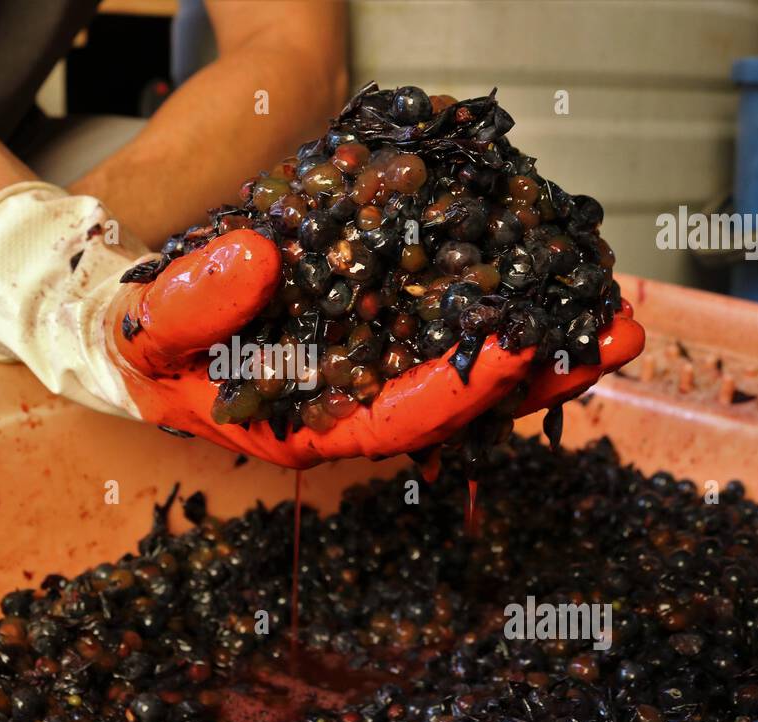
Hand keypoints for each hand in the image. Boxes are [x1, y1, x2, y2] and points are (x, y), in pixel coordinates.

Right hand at [110, 231, 642, 467]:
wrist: (142, 331)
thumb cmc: (145, 346)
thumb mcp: (148, 329)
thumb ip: (191, 303)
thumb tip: (258, 259)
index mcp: (307, 427)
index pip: (396, 416)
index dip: (458, 388)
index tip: (520, 349)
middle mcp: (354, 407)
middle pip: (459, 400)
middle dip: (537, 371)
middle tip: (616, 335)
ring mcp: (373, 372)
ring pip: (468, 367)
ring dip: (541, 342)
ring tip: (613, 311)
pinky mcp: (379, 336)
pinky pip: (449, 327)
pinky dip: (497, 305)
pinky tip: (548, 278)